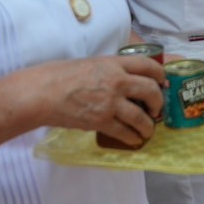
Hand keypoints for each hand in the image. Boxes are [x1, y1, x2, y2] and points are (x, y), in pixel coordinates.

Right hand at [27, 55, 165, 146]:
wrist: (41, 93)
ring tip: (148, 130)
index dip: (160, 74)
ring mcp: (110, 103)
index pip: (148, 65)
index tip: (162, 81)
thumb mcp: (91, 63)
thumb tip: (121, 78)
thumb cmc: (60, 75)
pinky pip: (124, 132)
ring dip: (148, 125)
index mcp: (114, 63)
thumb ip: (109, 70)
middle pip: (150, 90)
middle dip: (158, 101)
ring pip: (141, 116)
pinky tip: (135, 140)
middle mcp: (117, 81)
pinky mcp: (101, 122)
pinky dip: (133, 137)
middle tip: (157, 109)